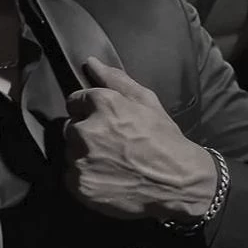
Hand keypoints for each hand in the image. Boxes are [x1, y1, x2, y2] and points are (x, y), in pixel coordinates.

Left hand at [64, 57, 216, 221]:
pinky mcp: (79, 185)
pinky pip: (71, 177)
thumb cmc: (164, 140)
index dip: (88, 111)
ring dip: (84, 156)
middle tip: (110, 145)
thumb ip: (115, 80)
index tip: (103, 122)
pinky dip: (84, 178)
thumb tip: (90, 62)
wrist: (177, 184)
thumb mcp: (146, 102)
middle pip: (70, 128)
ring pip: (70, 153)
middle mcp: (85, 131)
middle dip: (85, 134)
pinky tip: (106, 179)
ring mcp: (80, 160)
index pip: (74, 102)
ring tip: (110, 163)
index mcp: (101, 105)